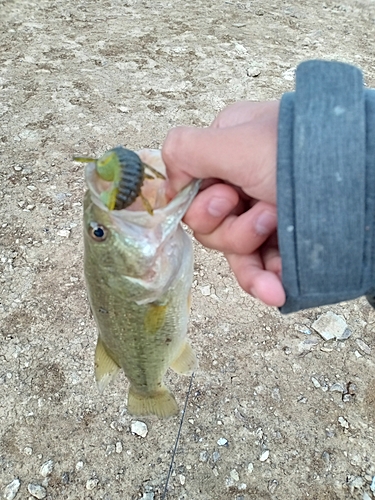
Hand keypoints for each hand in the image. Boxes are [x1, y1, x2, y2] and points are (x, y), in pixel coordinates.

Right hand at [162, 101, 284, 306]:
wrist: (361, 183)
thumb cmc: (297, 153)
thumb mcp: (235, 142)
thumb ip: (185, 151)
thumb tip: (166, 185)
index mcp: (226, 151)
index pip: (189, 190)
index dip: (200, 204)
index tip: (225, 197)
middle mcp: (241, 181)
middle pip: (207, 224)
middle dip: (230, 225)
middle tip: (258, 209)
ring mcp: (261, 212)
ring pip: (230, 248)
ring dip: (249, 246)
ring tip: (277, 226)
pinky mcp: (280, 241)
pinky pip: (258, 269)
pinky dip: (263, 280)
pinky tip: (275, 291)